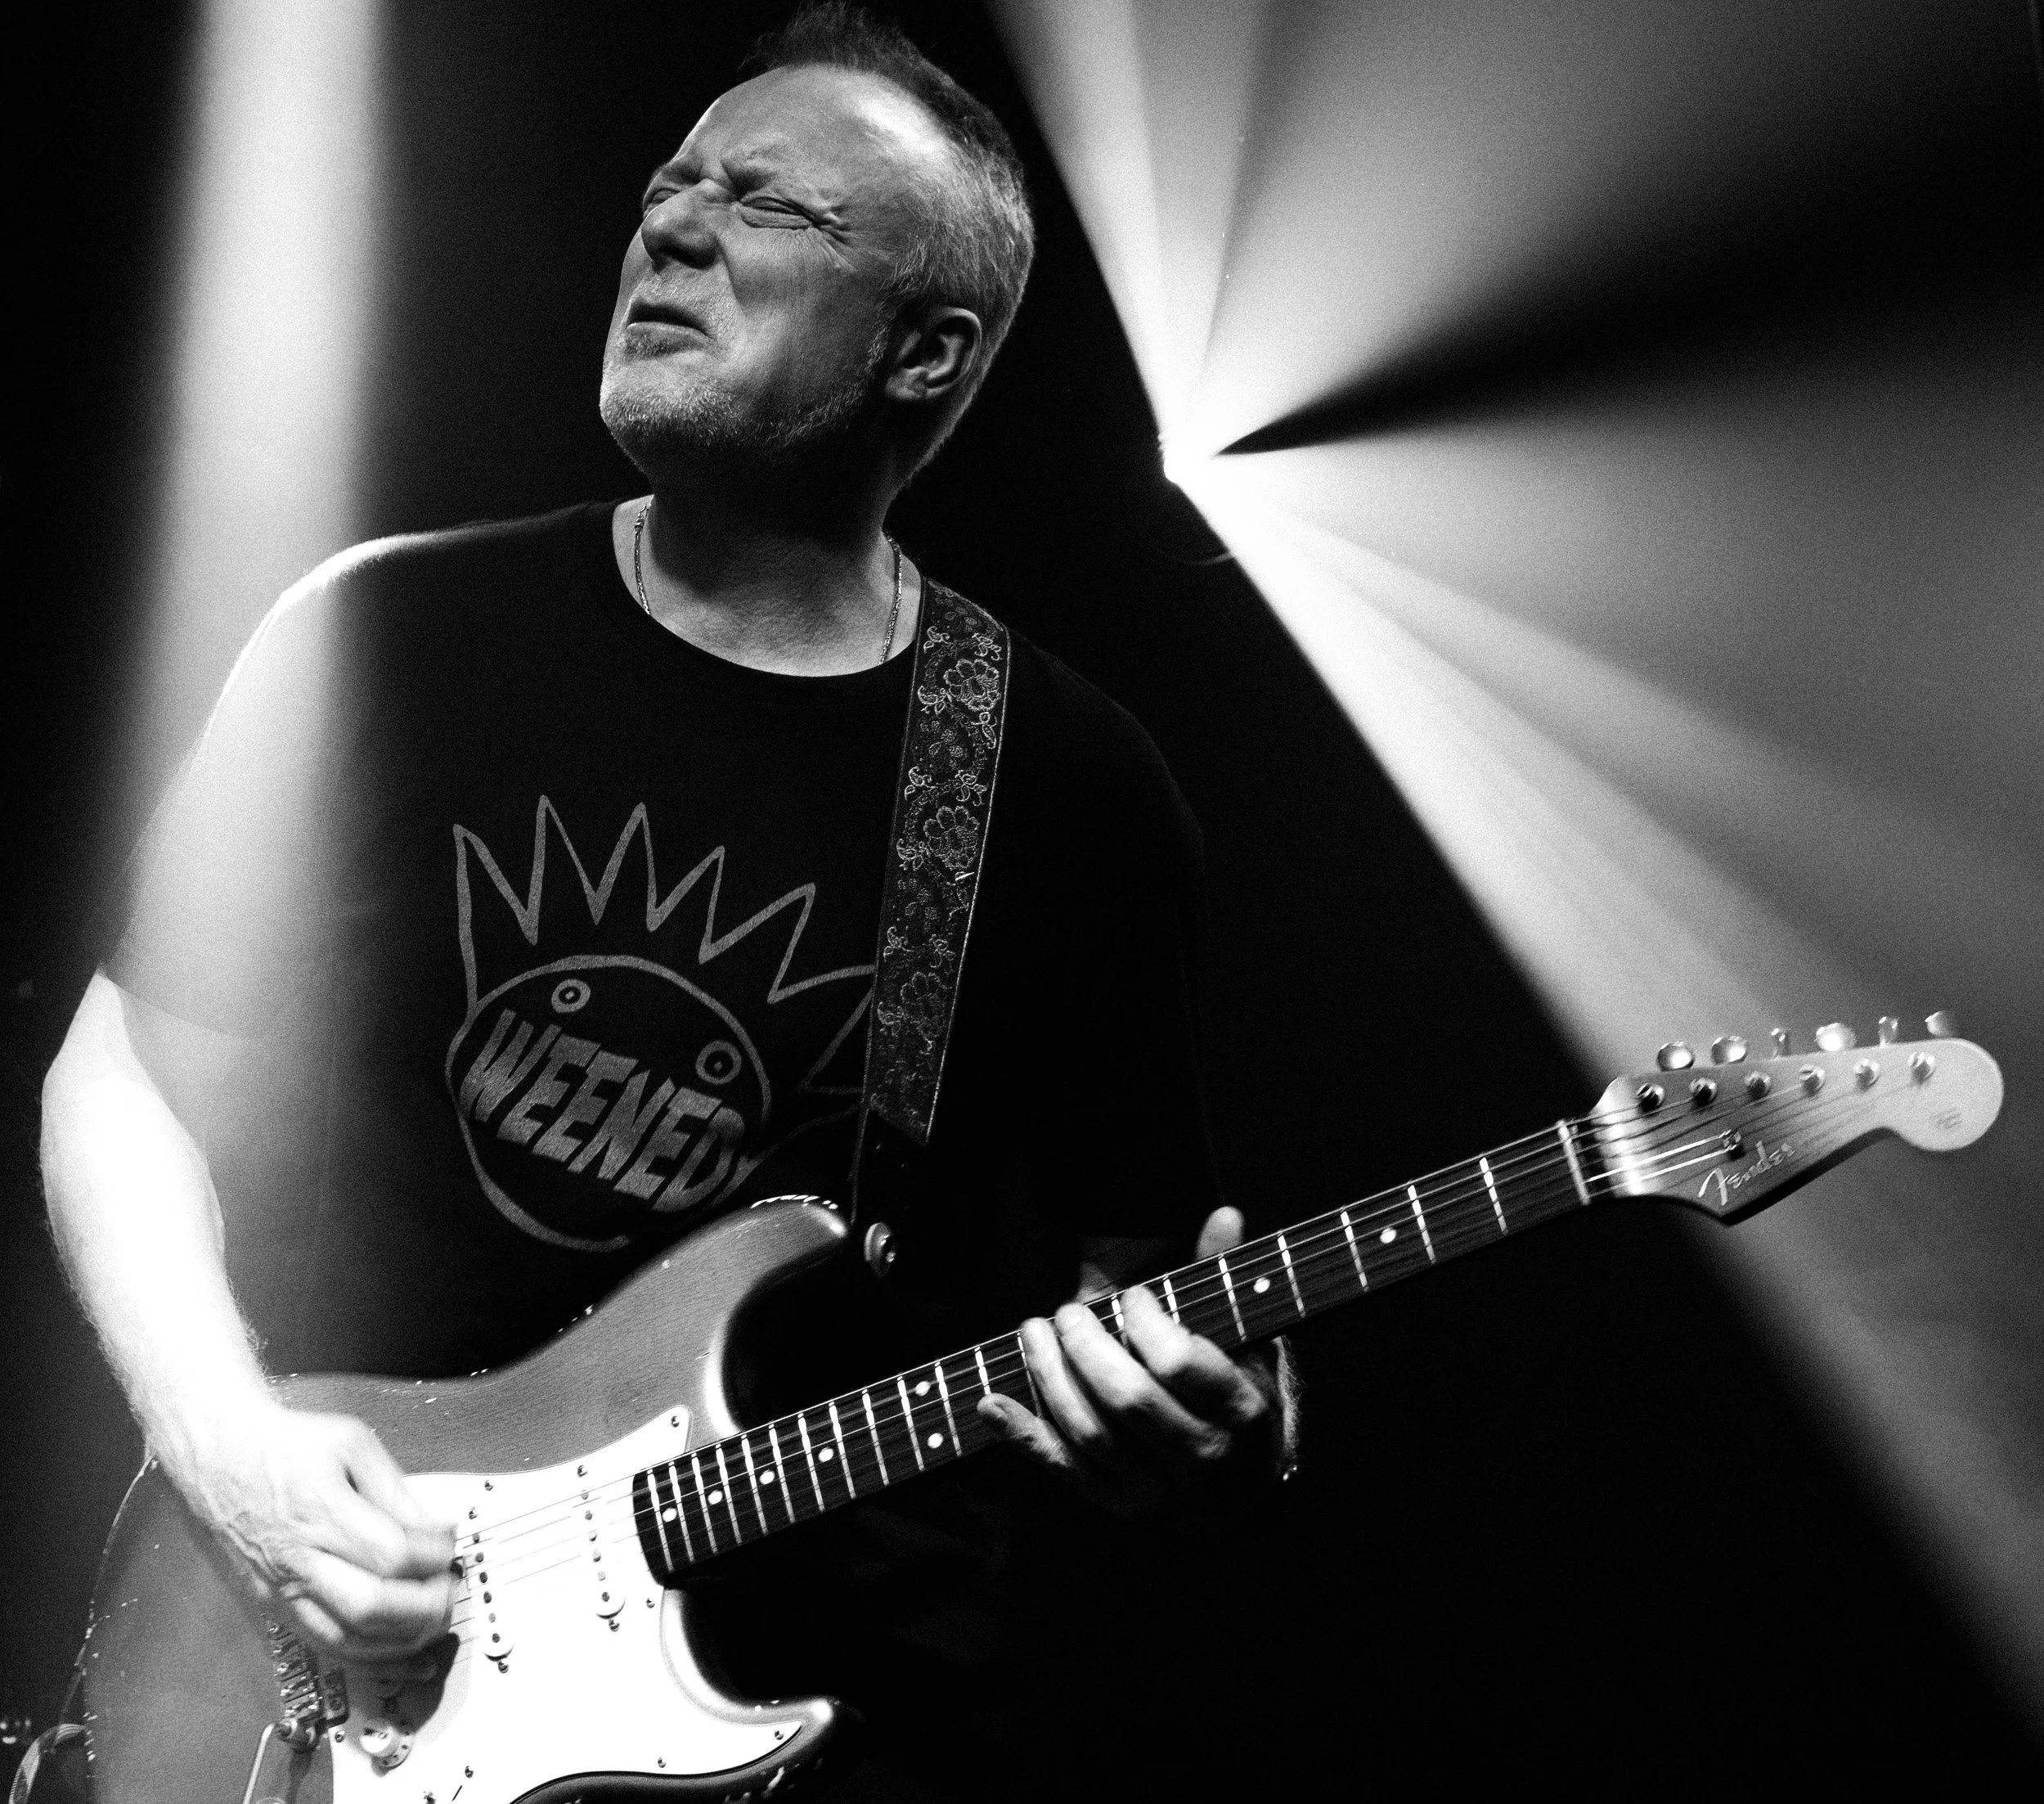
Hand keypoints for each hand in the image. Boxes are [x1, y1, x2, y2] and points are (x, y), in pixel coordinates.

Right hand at [167, 1400, 458, 1660]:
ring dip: (400, 1641)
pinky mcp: (272, 1604)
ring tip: (432, 1621)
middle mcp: (297, 1558)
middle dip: (425, 1607)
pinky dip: (366, 1656)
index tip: (449, 1545)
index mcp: (320, 1511)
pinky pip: (322, 1645)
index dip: (434, 1556)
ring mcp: (280, 1588)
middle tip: (450, 1590)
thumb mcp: (352, 1444)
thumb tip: (434, 1530)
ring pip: (345, 1640)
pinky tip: (396, 1648)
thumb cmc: (284, 1444)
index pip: (392, 1554)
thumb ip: (395, 1491)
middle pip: (370, 1607)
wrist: (218, 1455)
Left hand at [978, 1207, 1281, 1515]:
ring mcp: (1160, 1488)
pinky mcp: (1120, 1504)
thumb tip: (1225, 1215)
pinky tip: (992, 1403)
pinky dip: (1023, 1437)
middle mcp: (1204, 1455)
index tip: (1131, 1296)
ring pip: (1092, 1435)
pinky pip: (1065, 1471)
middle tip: (1067, 1311)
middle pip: (1128, 1399)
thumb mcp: (1242, 1330)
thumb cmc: (1235, 1387)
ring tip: (1033, 1332)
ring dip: (1049, 1379)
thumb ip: (1224, 1274)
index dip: (1144, 1322)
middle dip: (1086, 1346)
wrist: (1241, 1483)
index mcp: (1241, 1408)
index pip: (1178, 1362)